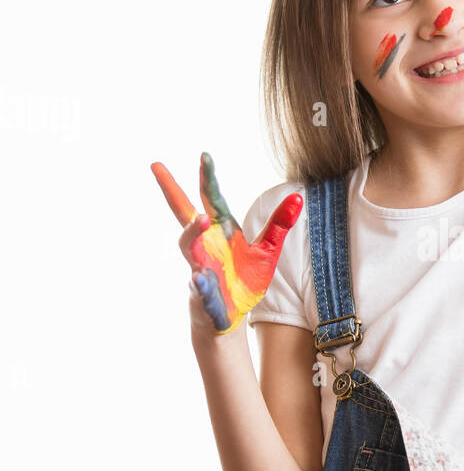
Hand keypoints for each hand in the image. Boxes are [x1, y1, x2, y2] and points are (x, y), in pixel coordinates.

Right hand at [151, 152, 302, 336]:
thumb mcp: (267, 250)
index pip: (211, 198)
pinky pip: (199, 287)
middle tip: (159, 167)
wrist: (232, 315)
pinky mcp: (203, 294)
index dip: (207, 177)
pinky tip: (200, 277)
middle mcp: (205, 244)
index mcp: (221, 230)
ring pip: (188, 247)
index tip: (204, 155)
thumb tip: (297, 197)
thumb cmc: (245, 279)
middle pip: (183, 214)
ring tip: (202, 219)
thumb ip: (279, 225)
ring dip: (192, 233)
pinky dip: (200, 282)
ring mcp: (200, 267)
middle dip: (171, 191)